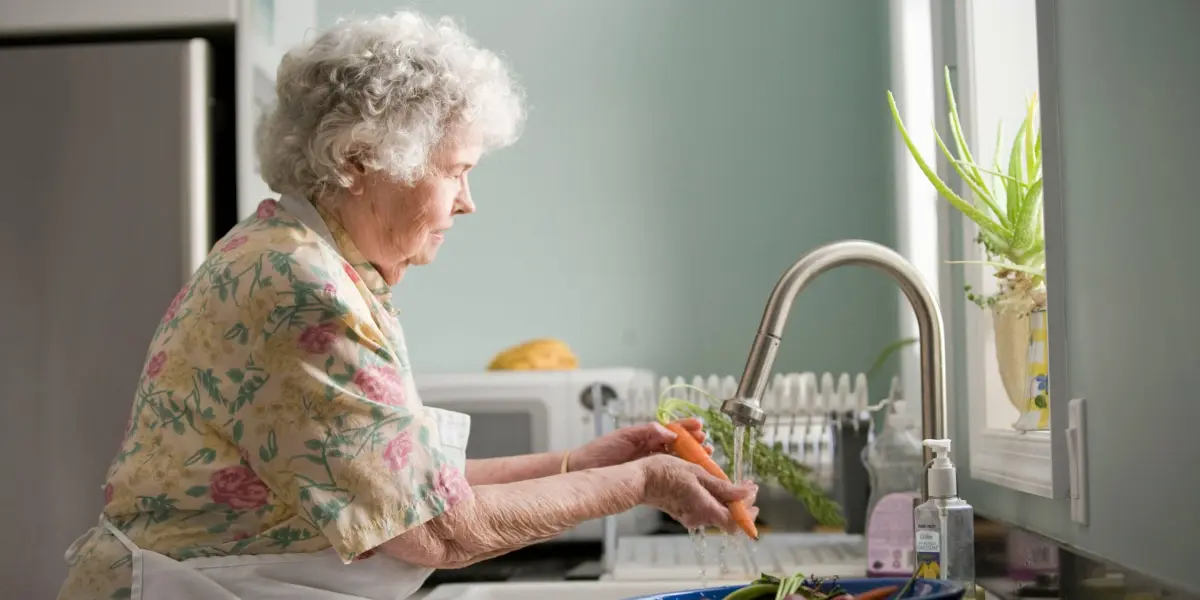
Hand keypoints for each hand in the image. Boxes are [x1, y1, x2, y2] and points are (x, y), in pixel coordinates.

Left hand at [569, 418, 709, 471]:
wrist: (584, 469)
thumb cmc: (601, 450)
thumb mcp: (625, 436)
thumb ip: (648, 432)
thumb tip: (670, 432)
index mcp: (647, 436)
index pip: (672, 429)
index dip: (687, 428)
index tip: (700, 427)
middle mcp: (651, 449)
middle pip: (679, 445)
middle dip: (695, 444)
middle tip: (707, 445)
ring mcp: (650, 464)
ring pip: (677, 460)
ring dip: (692, 459)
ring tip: (705, 458)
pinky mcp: (647, 479)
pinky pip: (668, 476)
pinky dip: (680, 475)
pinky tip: (691, 476)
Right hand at [638, 454, 757, 532]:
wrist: (639, 480)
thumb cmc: (665, 472)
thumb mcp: (697, 473)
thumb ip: (722, 487)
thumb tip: (746, 494)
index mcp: (704, 509)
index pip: (735, 522)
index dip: (748, 511)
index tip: (753, 492)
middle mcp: (698, 518)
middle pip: (728, 518)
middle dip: (741, 503)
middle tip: (746, 486)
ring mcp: (689, 516)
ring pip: (717, 512)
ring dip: (727, 499)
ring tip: (730, 482)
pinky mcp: (683, 512)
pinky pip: (705, 509)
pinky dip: (714, 499)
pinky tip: (712, 484)